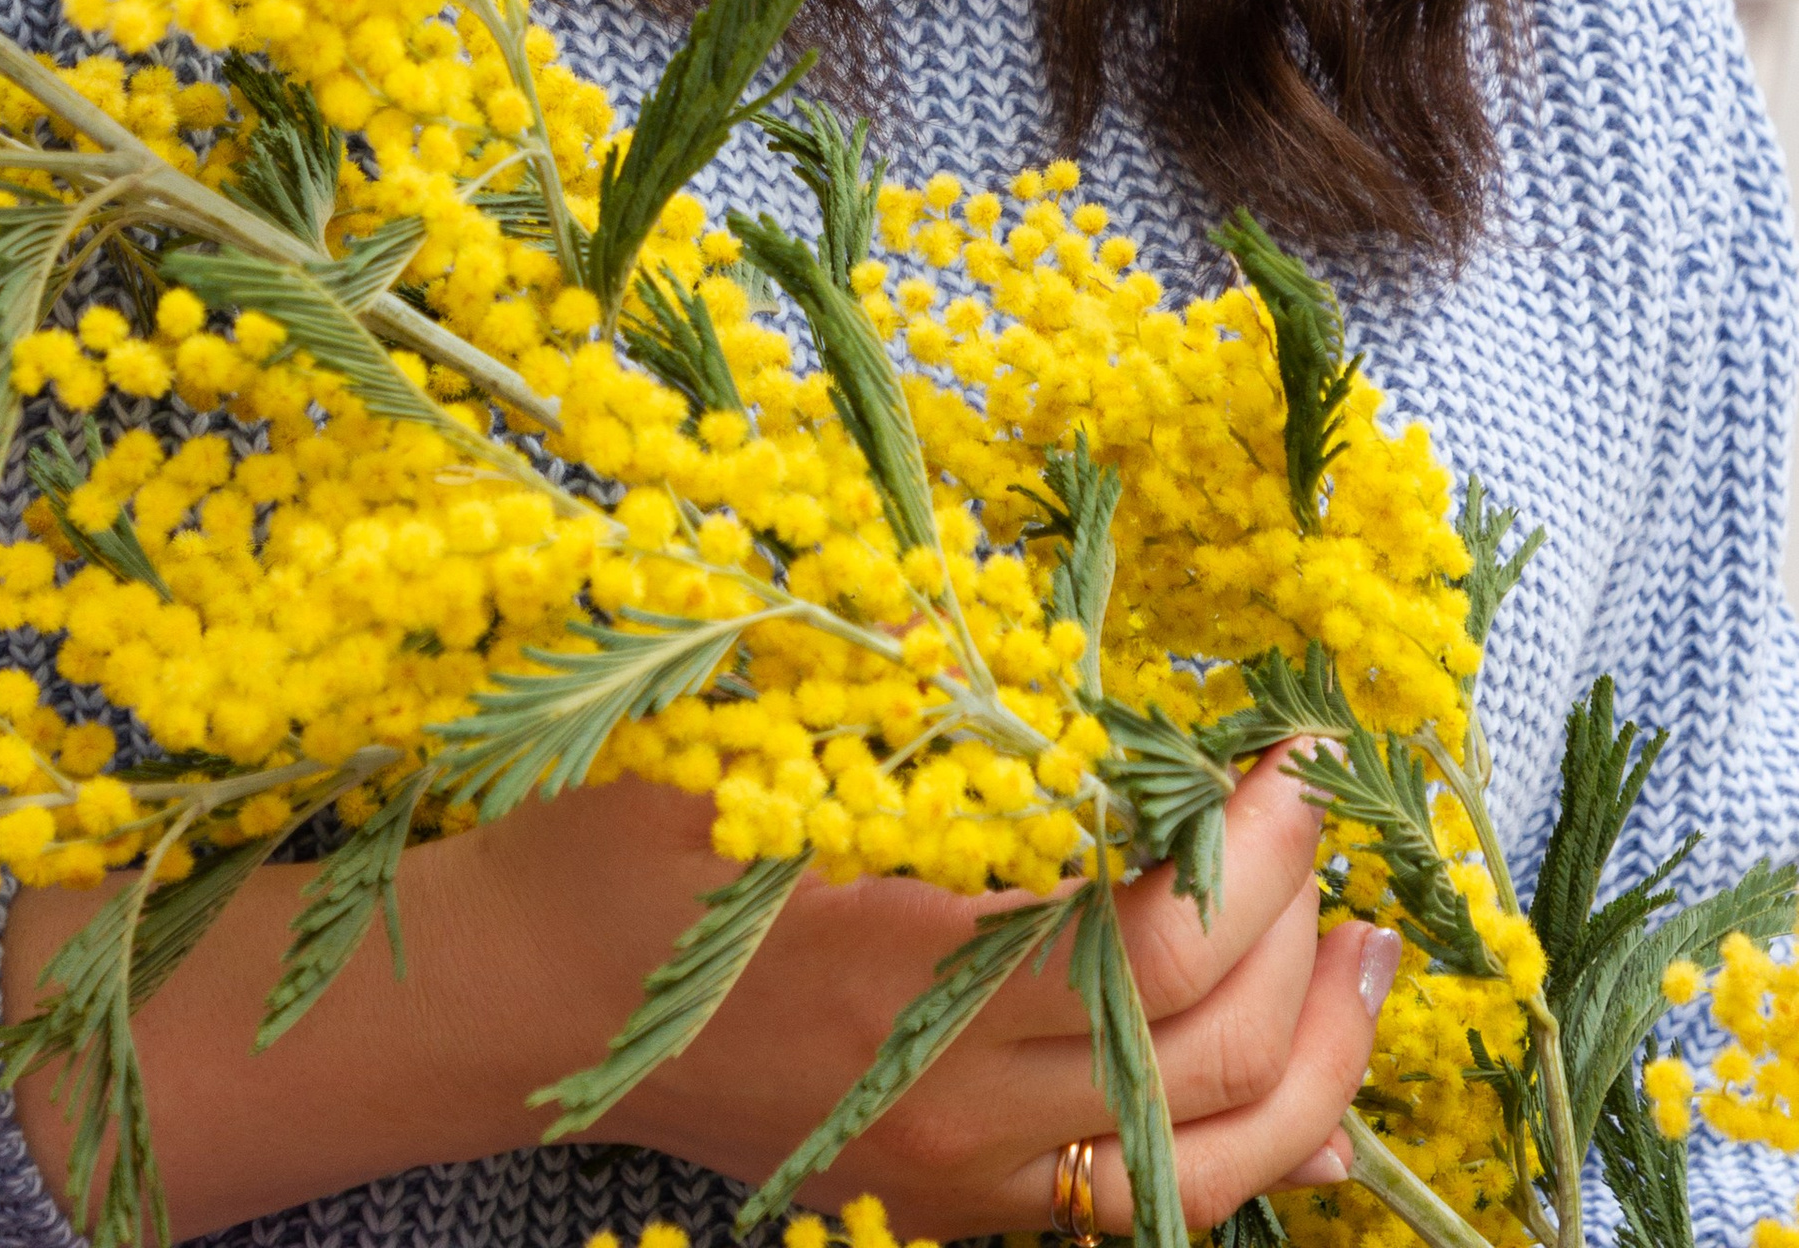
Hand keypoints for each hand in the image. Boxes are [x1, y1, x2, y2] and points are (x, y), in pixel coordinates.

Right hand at [464, 750, 1395, 1236]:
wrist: (511, 1005)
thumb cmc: (615, 846)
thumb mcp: (753, 750)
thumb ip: (912, 727)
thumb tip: (1066, 682)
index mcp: (908, 979)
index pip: (1151, 950)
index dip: (1248, 850)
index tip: (1289, 751)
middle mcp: (953, 1106)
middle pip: (1207, 1059)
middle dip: (1301, 931)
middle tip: (1330, 817)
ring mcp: (956, 1171)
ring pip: (1202, 1165)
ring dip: (1313, 1062)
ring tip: (1367, 953)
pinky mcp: (947, 1195)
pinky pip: (1134, 1197)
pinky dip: (1238, 1138)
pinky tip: (1287, 1070)